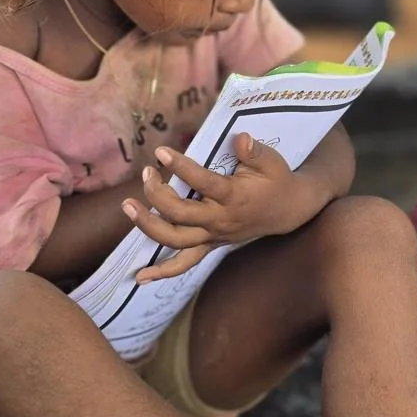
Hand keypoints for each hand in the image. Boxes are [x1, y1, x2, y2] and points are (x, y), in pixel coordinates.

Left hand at [122, 134, 329, 282]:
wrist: (288, 210)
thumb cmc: (276, 179)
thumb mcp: (270, 161)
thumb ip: (253, 151)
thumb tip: (240, 139)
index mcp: (235, 197)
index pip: (204, 183)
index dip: (181, 168)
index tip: (161, 151)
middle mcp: (221, 220)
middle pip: (181, 215)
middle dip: (157, 195)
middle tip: (147, 173)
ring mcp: (213, 236)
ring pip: (175, 240)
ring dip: (148, 226)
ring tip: (128, 206)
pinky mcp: (209, 245)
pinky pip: (184, 264)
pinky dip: (162, 272)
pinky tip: (139, 277)